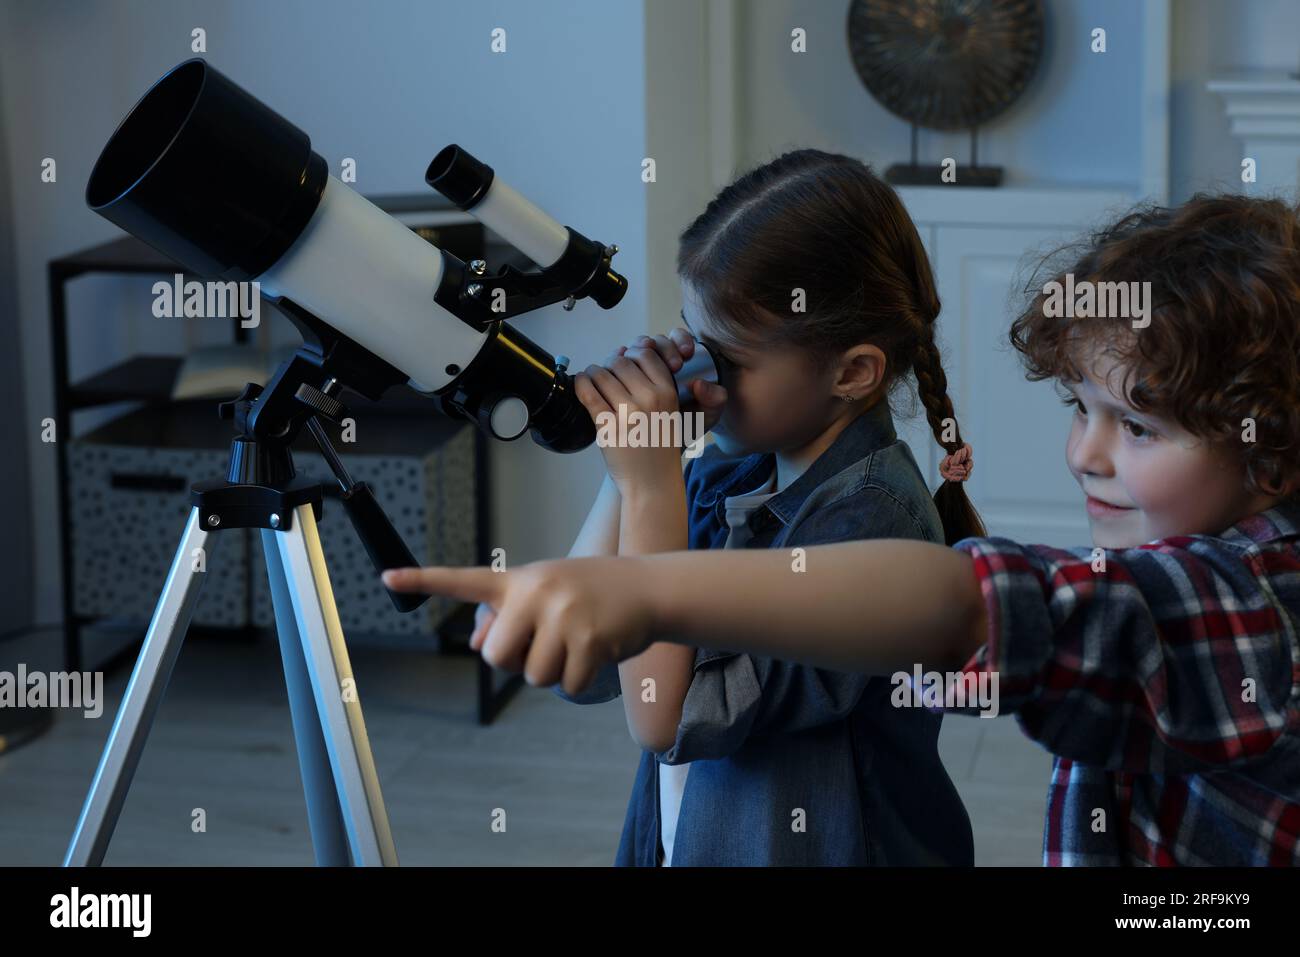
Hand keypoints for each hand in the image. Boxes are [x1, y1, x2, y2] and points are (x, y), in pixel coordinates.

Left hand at [384, 558, 656, 694]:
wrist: (647, 588)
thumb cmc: (588, 594)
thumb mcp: (546, 594)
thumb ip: (509, 617)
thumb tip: (481, 647)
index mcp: (518, 581)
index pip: (464, 581)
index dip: (423, 582)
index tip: (386, 578)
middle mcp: (536, 593)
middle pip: (497, 657)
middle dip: (516, 663)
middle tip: (544, 644)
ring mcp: (563, 616)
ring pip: (532, 677)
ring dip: (552, 673)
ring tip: (575, 643)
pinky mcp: (589, 639)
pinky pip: (565, 685)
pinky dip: (579, 680)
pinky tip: (595, 653)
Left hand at [574, 330, 721, 492]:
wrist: (653, 482)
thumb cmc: (659, 447)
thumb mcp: (669, 411)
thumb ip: (653, 382)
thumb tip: (625, 349)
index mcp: (668, 393)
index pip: (645, 355)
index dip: (631, 355)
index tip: (624, 364)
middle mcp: (649, 399)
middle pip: (621, 362)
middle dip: (610, 364)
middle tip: (605, 373)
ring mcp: (628, 413)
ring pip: (602, 375)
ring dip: (593, 372)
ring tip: (591, 378)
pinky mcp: (608, 426)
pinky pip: (589, 394)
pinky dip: (581, 384)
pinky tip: (580, 383)